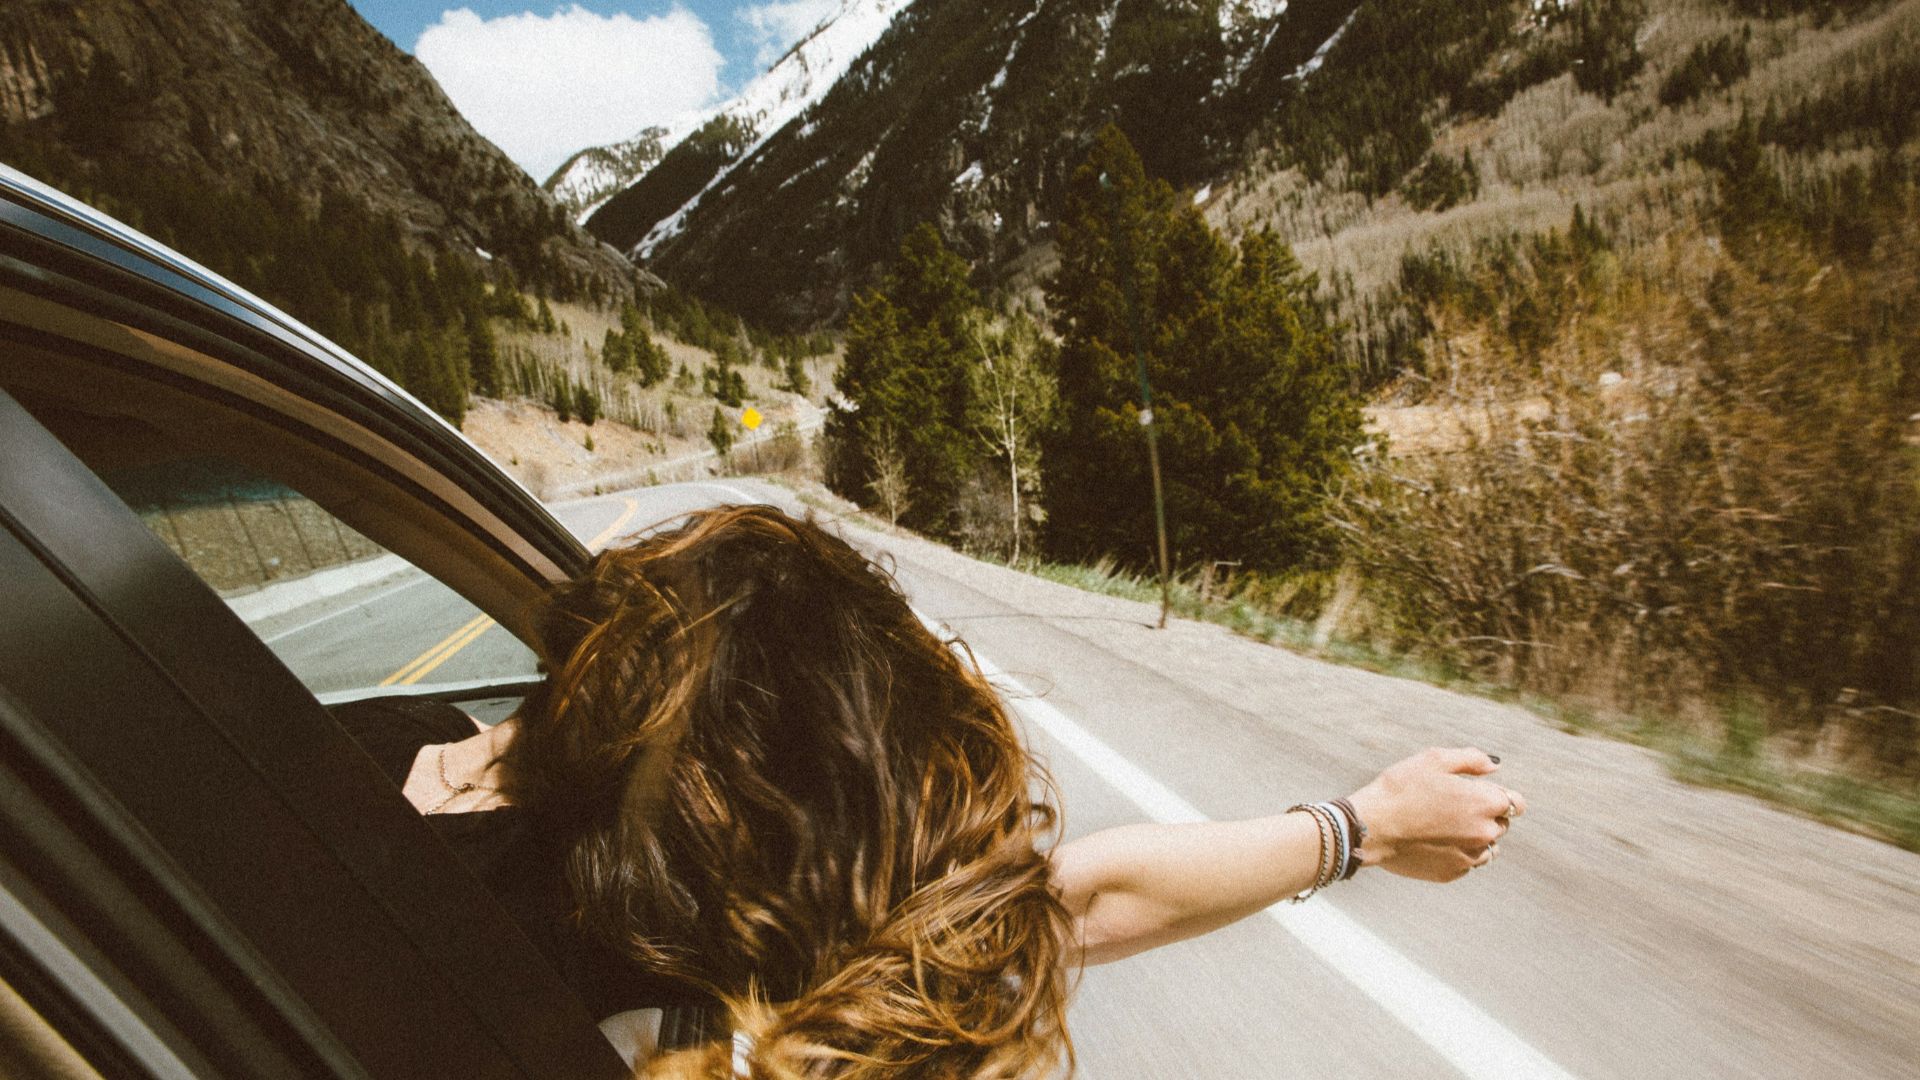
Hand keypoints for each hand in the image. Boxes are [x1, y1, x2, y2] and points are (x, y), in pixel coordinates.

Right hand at [1344, 747, 1523, 881]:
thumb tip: (1495, 766)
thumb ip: (1471, 760)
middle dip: (1486, 815)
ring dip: (1475, 837)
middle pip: (1502, 824)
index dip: (1499, 795)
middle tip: (1452, 806)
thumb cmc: (1400, 788)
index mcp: (1485, 803)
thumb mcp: (1434, 760)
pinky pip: (1467, 862)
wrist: (1371, 827)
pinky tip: (1433, 841)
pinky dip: (1458, 852)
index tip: (1480, 793)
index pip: (1517, 803)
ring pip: (1488, 847)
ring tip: (1444, 826)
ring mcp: (1470, 856)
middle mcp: (1484, 833)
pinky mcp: (1453, 873)